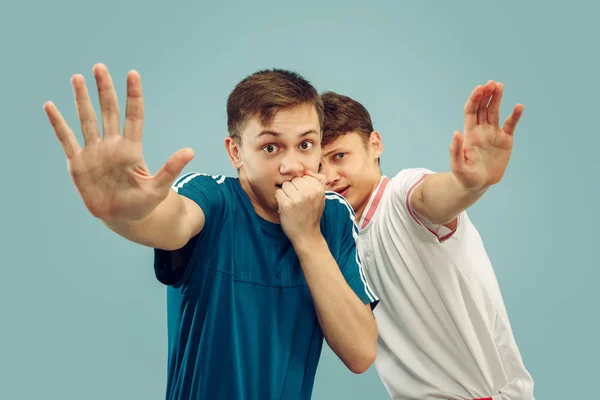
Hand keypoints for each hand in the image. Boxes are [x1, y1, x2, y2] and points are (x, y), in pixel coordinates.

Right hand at [44, 63, 193, 223]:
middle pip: (108, 112)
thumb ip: (171, 168)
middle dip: (104, 90)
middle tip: (99, 67)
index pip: (133, 116)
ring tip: (77, 77)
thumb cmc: (142, 203)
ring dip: (81, 99)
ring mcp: (93, 152)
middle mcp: (112, 145)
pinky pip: (67, 140)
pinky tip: (50, 106)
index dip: (133, 95)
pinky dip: (58, 124)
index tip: (133, 74)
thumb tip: (190, 151)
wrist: (121, 218)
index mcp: (131, 149)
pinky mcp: (77, 163)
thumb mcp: (159, 187)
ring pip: (87, 120)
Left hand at [275, 171, 325, 242]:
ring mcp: (297, 198)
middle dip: (293, 188)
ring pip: (285, 185)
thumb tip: (305, 170)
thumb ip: (316, 183)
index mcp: (318, 189)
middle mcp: (309, 192)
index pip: (304, 176)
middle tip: (296, 201)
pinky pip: (278, 192)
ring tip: (291, 204)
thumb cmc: (311, 215)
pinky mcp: (286, 204)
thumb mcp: (320, 198)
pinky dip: (280, 199)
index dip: (302, 186)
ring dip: (286, 193)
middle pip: (294, 180)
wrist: (307, 235)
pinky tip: (286, 207)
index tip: (303, 196)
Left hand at [450, 80, 522, 191]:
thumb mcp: (458, 167)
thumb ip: (455, 151)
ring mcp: (494, 134)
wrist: (479, 185)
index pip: (471, 111)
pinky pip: (511, 125)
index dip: (475, 99)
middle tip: (492, 83)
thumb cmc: (465, 177)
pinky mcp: (505, 141)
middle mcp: (481, 130)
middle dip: (486, 95)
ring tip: (499, 86)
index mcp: (469, 134)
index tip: (480, 88)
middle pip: (483, 108)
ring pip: (495, 112)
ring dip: (497, 99)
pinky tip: (518, 107)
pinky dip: (515, 116)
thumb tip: (456, 133)